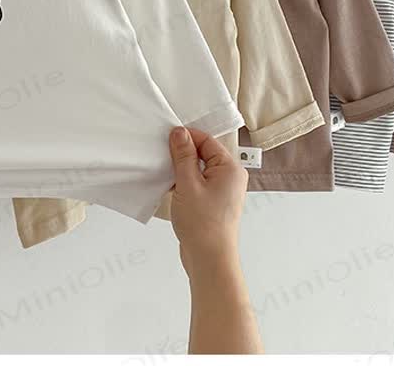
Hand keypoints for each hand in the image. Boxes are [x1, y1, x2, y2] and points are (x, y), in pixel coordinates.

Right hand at [168, 126, 246, 275]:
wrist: (209, 260)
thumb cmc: (203, 225)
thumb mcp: (188, 184)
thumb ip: (183, 155)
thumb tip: (179, 133)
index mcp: (230, 168)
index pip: (206, 140)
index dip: (186, 137)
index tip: (167, 137)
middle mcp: (230, 177)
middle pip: (203, 153)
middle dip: (182, 154)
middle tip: (163, 156)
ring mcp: (222, 191)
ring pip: (199, 169)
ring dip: (182, 170)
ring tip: (166, 174)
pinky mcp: (213, 202)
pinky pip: (197, 183)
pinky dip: (184, 183)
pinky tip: (170, 188)